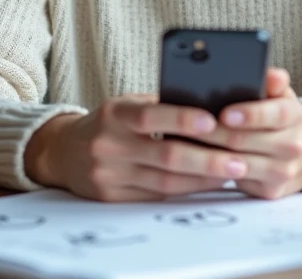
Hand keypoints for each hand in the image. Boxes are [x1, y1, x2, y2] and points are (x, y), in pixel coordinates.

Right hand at [24, 95, 248, 201]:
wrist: (63, 151)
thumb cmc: (109, 122)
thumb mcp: (127, 104)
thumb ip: (161, 105)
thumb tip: (210, 108)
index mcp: (115, 113)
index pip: (151, 116)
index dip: (183, 119)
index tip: (214, 120)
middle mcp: (109, 144)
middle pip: (165, 155)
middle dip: (206, 159)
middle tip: (238, 160)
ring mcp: (109, 174)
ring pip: (165, 181)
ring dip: (202, 178)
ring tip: (231, 172)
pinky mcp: (111, 197)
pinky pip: (156, 196)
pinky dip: (185, 190)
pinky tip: (206, 183)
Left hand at [195, 68, 301, 198]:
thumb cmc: (277, 117)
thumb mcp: (277, 95)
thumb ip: (271, 82)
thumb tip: (273, 76)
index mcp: (295, 115)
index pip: (276, 113)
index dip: (250, 114)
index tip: (225, 113)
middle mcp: (293, 145)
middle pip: (248, 140)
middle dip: (215, 133)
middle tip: (188, 127)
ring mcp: (283, 170)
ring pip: (239, 163)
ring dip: (209, 154)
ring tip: (186, 142)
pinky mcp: (270, 190)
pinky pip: (238, 183)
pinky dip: (215, 172)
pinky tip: (197, 162)